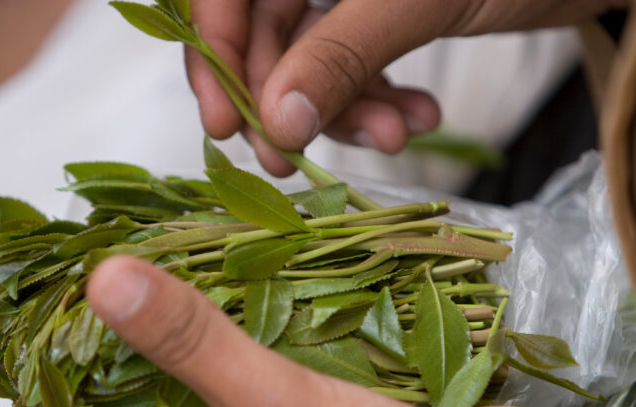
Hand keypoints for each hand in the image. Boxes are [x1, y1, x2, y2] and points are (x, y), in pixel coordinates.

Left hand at [49, 256, 431, 406]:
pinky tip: (243, 312)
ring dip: (177, 359)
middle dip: (113, 374)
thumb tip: (105, 280)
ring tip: (165, 296)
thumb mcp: (272, 404)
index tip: (43, 359)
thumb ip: (192, 344)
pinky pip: (243, 396)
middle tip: (102, 310)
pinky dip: (231, 355)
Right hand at [185, 0, 626, 175]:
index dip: (216, 54)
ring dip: (344, 109)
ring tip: (392, 136)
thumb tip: (276, 121)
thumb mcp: (419, 0)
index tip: (229, 122)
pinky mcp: (380, 13)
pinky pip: (355, 63)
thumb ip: (341, 55)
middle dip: (288, 100)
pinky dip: (377, 99)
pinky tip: (415, 117)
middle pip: (265, 32)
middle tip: (294, 160)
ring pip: (312, 57)